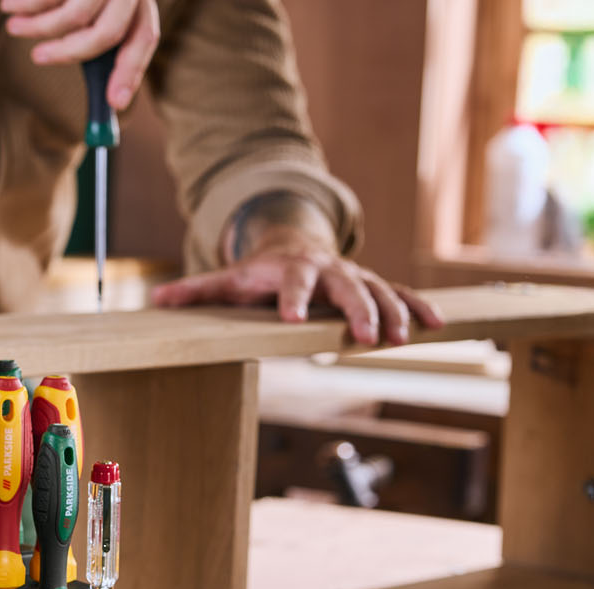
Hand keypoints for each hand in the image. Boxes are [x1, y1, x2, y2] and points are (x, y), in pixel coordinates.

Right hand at [1, 0, 159, 110]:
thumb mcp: (94, 6)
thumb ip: (95, 44)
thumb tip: (105, 101)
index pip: (143, 38)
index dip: (130, 72)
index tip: (113, 102)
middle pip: (106, 33)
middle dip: (67, 53)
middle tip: (36, 58)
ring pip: (74, 15)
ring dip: (37, 26)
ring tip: (12, 25)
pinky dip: (25, 4)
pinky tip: (9, 5)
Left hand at [151, 199, 442, 346]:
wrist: (294, 243)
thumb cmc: (258, 271)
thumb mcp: (227, 279)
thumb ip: (195, 291)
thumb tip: (156, 300)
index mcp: (291, 269)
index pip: (293, 283)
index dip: (293, 299)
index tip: (294, 319)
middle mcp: (328, 270)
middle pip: (347, 287)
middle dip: (357, 311)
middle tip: (362, 339)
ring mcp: (354, 277)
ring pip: (380, 291)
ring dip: (393, 314)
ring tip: (401, 340)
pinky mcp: (373, 286)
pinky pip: (400, 295)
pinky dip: (418, 309)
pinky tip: (437, 327)